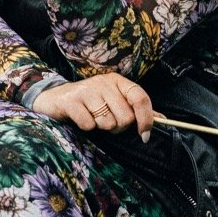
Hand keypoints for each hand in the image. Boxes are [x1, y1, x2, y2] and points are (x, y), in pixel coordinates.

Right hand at [31, 72, 153, 138]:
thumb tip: (163, 119)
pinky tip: (79, 118)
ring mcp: (86, 90)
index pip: (140, 98)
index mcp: (117, 81)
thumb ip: (136, 109)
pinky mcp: (71, 100)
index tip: (144, 135)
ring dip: (100, 127)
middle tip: (106, 122)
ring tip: (91, 118)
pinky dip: (86, 127)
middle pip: (125, 117)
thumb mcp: (113, 101)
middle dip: (117, 127)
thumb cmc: (88, 102)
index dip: (146, 119)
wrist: (54, 98)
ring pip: (108, 122)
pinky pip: (89, 125)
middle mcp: (103, 82)